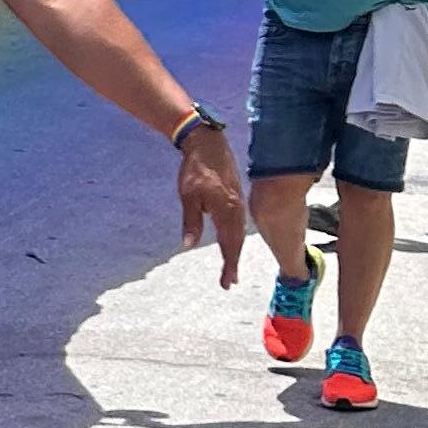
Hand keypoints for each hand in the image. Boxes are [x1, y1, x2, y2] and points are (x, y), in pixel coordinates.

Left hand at [176, 132, 247, 285]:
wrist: (208, 144)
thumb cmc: (195, 170)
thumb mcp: (188, 196)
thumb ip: (191, 222)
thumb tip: (188, 245)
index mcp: (226, 210)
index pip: (229, 244)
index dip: (228, 265)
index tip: (226, 282)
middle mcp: (237, 209)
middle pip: (237, 242)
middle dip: (233, 262)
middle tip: (229, 282)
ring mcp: (239, 203)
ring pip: (239, 233)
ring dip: (235, 251)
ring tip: (231, 268)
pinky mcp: (237, 197)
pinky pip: (239, 223)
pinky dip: (237, 237)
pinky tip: (232, 242)